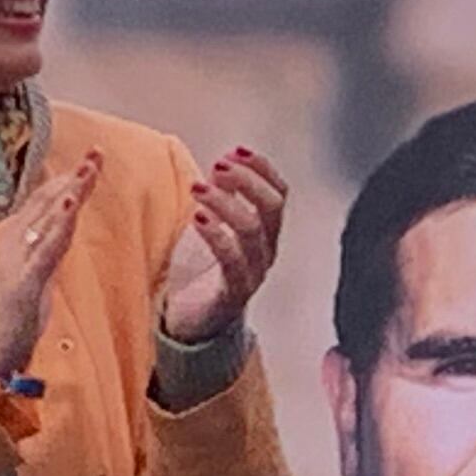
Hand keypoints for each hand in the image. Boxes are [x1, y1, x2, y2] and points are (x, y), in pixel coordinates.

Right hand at [0, 151, 98, 379]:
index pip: (43, 203)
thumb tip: (60, 232)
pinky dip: (59, 225)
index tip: (90, 160)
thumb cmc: (10, 319)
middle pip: (48, 203)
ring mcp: (16, 262)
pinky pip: (46, 248)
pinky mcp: (23, 283)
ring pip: (48, 219)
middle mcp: (12, 244)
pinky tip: (71, 205)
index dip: (67, 180)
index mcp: (14, 241)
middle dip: (74, 177)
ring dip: (70, 192)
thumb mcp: (34, 278)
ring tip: (88, 170)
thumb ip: (45, 253)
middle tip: (97, 152)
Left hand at [159, 145, 287, 345]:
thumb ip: (222, 199)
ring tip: (198, 188)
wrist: (195, 326)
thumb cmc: (203, 273)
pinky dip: (216, 234)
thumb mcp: (215, 228)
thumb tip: (221, 164)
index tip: (236, 149)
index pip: (279, 193)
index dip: (262, 168)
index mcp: (266, 233)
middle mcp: (267, 251)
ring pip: (252, 230)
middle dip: (247, 180)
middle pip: (272, 207)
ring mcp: (253, 273)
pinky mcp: (233, 293)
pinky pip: (232, 260)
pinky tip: (198, 217)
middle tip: (217, 165)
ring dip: (226, 202)